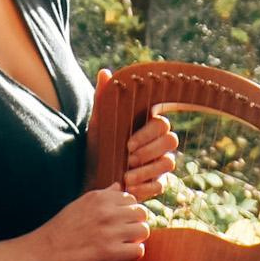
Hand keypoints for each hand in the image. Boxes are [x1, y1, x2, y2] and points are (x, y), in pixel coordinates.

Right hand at [27, 183, 149, 260]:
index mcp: (99, 198)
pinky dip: (132, 254)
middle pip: (141, 213)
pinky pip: (138, 250)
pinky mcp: (110, 252)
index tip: (119, 222)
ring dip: (135, 239)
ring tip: (122, 245)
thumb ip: (102, 196)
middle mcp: (107, 211)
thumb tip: (117, 186)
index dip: (127, 212)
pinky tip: (120, 256)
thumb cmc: (60, 231)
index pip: (130, 198)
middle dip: (135, 224)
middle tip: (123, 235)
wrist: (44, 253)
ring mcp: (110, 232)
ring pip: (143, 230)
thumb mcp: (79, 205)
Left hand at [96, 68, 179, 200]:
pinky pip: (161, 185)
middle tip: (128, 159)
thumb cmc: (96, 147)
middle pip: (171, 142)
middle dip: (150, 151)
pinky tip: (129, 188)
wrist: (88, 176)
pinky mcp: (156, 183)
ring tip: (126, 177)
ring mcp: (159, 164)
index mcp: (147, 126)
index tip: (127, 144)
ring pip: (168, 163)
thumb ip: (102, 99)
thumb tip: (104, 72)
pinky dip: (146, 187)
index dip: (148, 134)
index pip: (162, 124)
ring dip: (147, 170)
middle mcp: (158, 143)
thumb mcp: (97, 125)